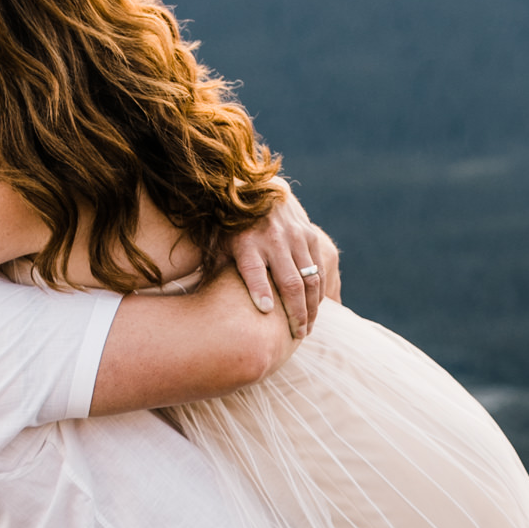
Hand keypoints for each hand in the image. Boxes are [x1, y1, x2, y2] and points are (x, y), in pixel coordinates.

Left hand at [229, 189, 334, 335]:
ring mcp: (295, 236)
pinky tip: (313, 310)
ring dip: (311, 308)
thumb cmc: (231, 227)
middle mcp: (273, 239)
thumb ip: (218, 272)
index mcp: (246, 243)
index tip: (265, 311)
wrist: (256, 190)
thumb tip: (210, 305)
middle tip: (297, 337)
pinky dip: (318, 293)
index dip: (260, 290)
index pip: (254, 270)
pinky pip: (319, 270)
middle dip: (296, 313)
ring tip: (306, 328)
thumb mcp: (218, 245)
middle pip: (290, 282)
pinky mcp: (309, 235)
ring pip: (310, 280)